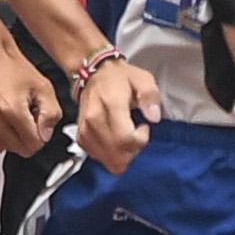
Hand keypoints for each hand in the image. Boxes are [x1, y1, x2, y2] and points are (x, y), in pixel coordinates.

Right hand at [0, 38, 57, 157]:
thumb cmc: (13, 70)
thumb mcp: (44, 88)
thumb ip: (51, 115)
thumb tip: (45, 136)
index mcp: (11, 110)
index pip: (34, 145)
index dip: (40, 134)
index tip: (35, 120)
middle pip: (19, 150)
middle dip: (25, 136)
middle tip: (23, 115)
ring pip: (4, 149)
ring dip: (10, 136)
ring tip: (9, 114)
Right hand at [77, 58, 160, 173]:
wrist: (94, 74)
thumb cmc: (120, 78)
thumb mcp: (142, 79)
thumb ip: (150, 96)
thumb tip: (154, 117)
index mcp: (111, 104)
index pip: (125, 138)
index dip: (140, 140)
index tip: (144, 127)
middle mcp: (94, 119)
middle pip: (116, 154)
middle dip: (133, 150)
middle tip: (136, 133)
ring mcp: (85, 129)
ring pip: (106, 159)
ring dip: (121, 155)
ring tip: (126, 137)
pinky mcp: (81, 137)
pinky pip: (96, 157)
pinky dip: (109, 155)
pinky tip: (115, 142)